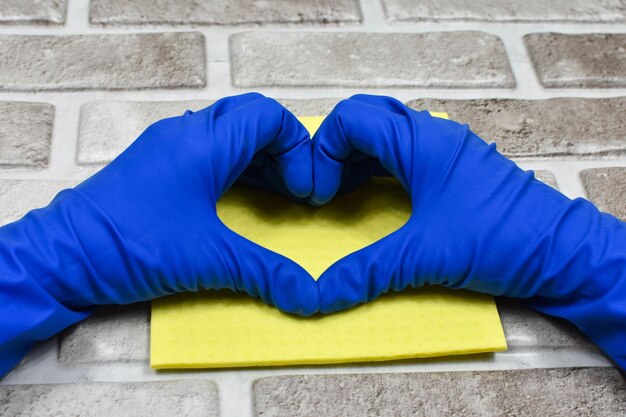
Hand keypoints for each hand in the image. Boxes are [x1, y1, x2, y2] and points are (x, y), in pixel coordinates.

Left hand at [0, 93, 318, 314]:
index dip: (299, 150)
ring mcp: (168, 144)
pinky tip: (240, 197)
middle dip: (283, 151)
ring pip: (229, 132)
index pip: (270, 117)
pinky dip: (234, 165)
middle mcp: (187, 132)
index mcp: (205, 142)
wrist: (63, 256)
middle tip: (296, 189)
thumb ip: (266, 273)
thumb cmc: (133, 246)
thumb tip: (310, 295)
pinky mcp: (156, 162)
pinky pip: (207, 148)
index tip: (305, 190)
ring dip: (259, 158)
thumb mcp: (208, 260)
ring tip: (276, 195)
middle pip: (252, 118)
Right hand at [311, 95, 625, 367]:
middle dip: (335, 149)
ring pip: (384, 133)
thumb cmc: (500, 241)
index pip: (349, 119)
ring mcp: (445, 148)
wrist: (561, 253)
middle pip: (364, 118)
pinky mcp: (455, 166)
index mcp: (419, 141)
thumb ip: (366, 272)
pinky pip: (403, 152)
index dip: (322, 151)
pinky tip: (372, 196)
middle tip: (325, 187)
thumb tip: (318, 295)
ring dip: (356, 158)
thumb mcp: (425, 257)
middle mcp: (431, 134)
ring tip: (340, 193)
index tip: (320, 192)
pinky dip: (378, 167)